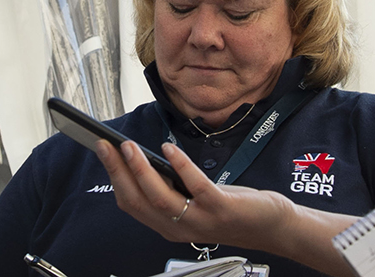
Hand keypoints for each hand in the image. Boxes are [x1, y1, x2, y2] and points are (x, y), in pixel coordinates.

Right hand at [95, 138, 293, 249]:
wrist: (271, 226)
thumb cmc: (231, 209)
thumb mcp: (193, 202)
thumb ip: (171, 189)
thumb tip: (146, 160)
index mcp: (169, 226)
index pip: (132, 206)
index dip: (115, 180)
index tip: (103, 153)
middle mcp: (180, 228)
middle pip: (139, 202)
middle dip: (118, 172)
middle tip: (106, 145)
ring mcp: (200, 220)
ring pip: (161, 198)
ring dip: (141, 170)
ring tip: (129, 147)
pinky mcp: (221, 209)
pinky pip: (195, 187)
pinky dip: (179, 166)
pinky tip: (168, 148)